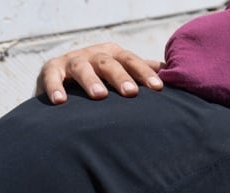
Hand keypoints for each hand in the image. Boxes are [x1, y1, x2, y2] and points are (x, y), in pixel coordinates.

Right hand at [35, 42, 164, 103]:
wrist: (68, 77)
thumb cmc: (107, 78)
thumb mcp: (126, 72)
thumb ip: (146, 71)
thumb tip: (177, 74)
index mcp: (116, 55)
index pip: (133, 62)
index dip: (146, 73)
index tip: (159, 88)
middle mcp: (95, 54)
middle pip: (110, 63)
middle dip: (121, 77)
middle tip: (131, 93)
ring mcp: (73, 60)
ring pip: (82, 68)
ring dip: (91, 81)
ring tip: (99, 95)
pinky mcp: (52, 69)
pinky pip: (52, 76)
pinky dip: (55, 87)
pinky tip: (60, 102)